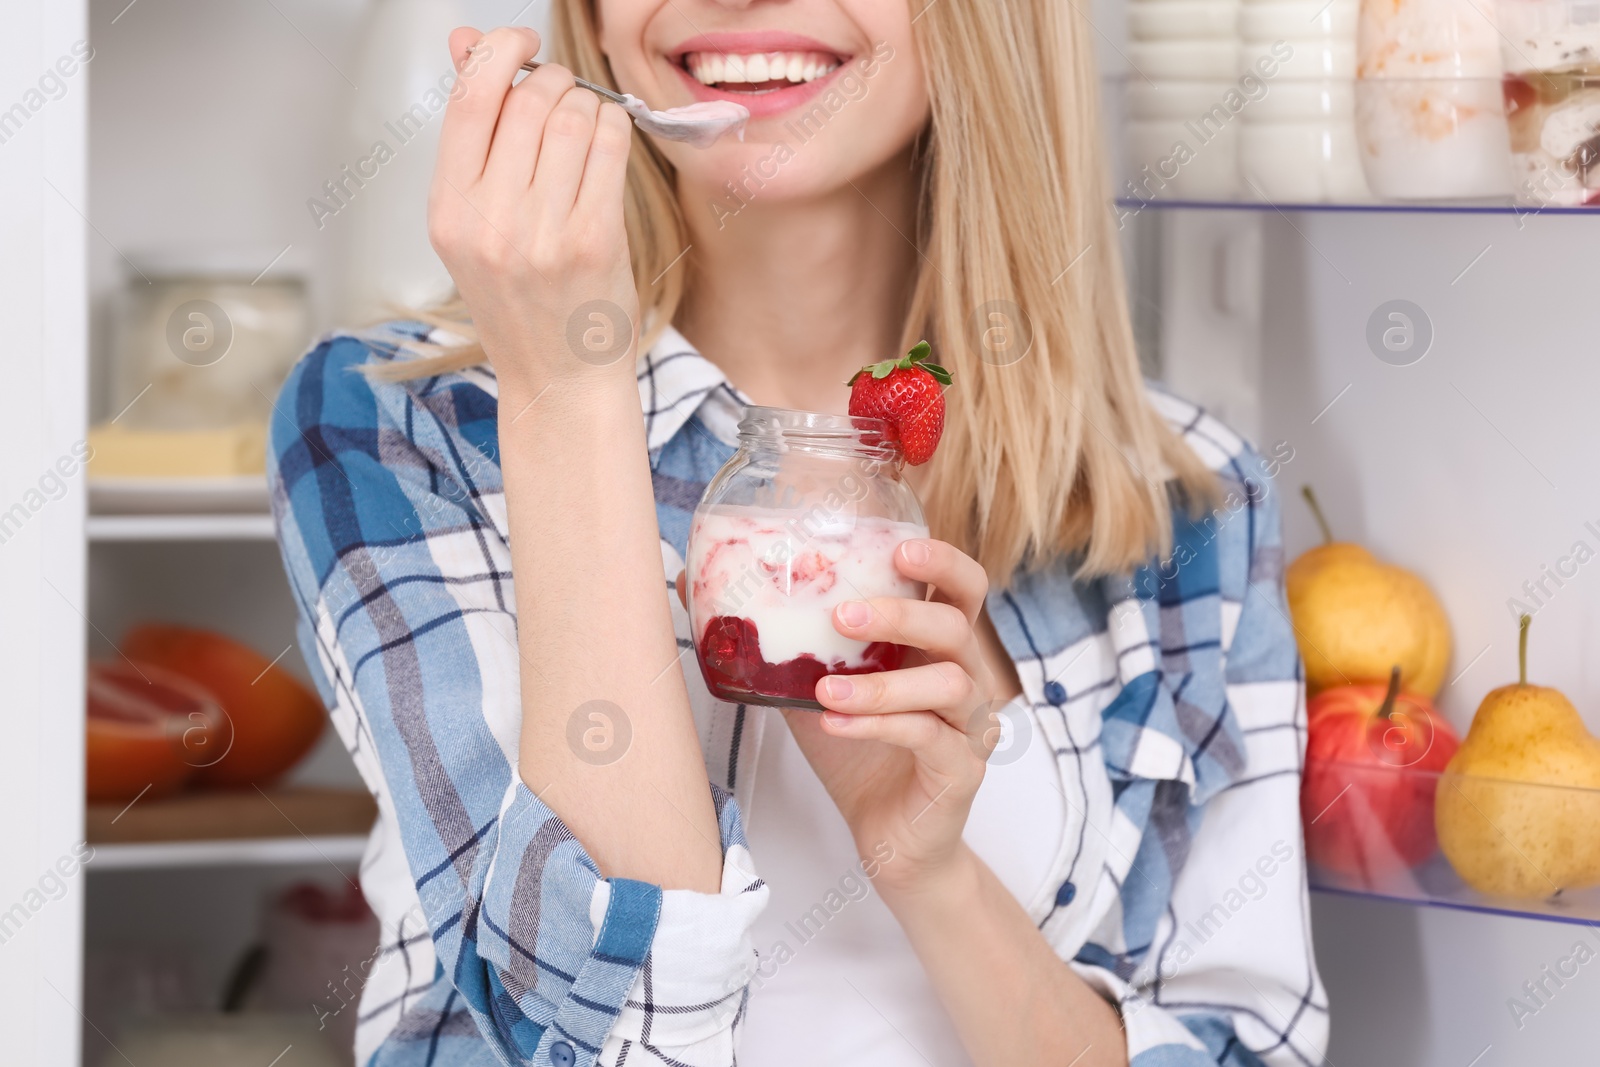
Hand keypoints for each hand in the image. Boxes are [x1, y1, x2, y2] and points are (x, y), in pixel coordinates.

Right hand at [428, 26, 638, 397]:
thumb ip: (473, 131)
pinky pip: (610, 145)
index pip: (468, 98)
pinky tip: (610, 143)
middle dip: (553, 82)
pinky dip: (615, 127)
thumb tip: (466, 41)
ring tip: (588, 126)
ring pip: (572, 115)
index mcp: (448, 210)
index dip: (498, 51)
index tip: (520, 43)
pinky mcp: (593, 241)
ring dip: (589, 103)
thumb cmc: (521, 299)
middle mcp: (488, 221)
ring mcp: (541, 233)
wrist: (558, 379)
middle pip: (526, 100)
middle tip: (564, 100)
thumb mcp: (474, 220)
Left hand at [787, 538, 1002, 895]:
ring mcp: (970, 727)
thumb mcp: (812, 690)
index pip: (963, 586)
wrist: (891, 841)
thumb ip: (776, 645)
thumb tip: (695, 589)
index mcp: (937, 648)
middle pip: (958, 626)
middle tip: (844, 615)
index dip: (942, 559)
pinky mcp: (962, 771)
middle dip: (902, 613)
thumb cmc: (859, 755)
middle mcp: (966, 678)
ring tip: (824, 687)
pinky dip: (879, 725)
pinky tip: (836, 723)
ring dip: (882, 683)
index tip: (899, 546)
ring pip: (947, 684)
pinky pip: (929, 738)